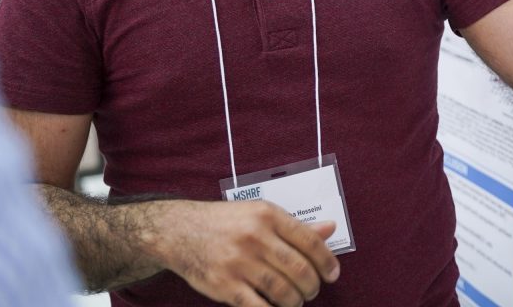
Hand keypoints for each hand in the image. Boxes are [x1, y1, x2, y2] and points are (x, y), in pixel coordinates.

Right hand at [146, 200, 339, 305]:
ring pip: (282, 291)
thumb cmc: (225, 222)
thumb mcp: (260, 214)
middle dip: (312, 286)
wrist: (179, 231)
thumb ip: (295, 226)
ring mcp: (238, 262)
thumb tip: (330, 229)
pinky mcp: (224, 285)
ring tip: (295, 300)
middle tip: (312, 291)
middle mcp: (254, 236)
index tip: (333, 274)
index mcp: (267, 215)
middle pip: (299, 269)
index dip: (326, 261)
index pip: (309, 240)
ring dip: (295, 301)